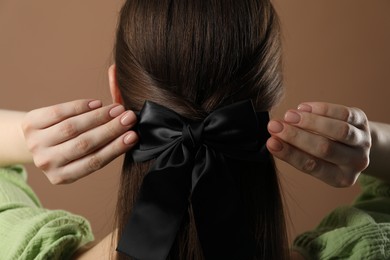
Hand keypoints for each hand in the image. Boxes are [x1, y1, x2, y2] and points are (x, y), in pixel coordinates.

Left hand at [22, 99, 137, 183]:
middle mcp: (48, 162)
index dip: (115, 148)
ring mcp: (37, 144)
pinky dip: (80, 107)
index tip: (133, 136)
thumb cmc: (66, 148)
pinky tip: (97, 103)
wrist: (33, 140)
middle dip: (111, 129)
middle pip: (84, 144)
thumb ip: (100, 148)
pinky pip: (59, 113)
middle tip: (129, 118)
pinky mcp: (31, 124)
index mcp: (62, 176)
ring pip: (72, 128)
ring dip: (99, 116)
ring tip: (118, 109)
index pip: (94, 162)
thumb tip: (129, 133)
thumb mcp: (80, 157)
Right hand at [266, 102, 370, 186]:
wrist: (356, 145)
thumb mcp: (314, 159)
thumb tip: (273, 137)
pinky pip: (345, 114)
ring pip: (338, 131)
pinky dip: (323, 109)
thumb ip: (296, 151)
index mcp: (340, 178)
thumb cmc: (326, 154)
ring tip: (288, 115)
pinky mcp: (363, 122)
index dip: (290, 154)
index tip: (271, 142)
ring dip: (310, 122)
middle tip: (274, 126)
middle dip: (296, 136)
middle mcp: (355, 162)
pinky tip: (304, 107)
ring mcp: (363, 142)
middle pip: (325, 148)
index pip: (312, 166)